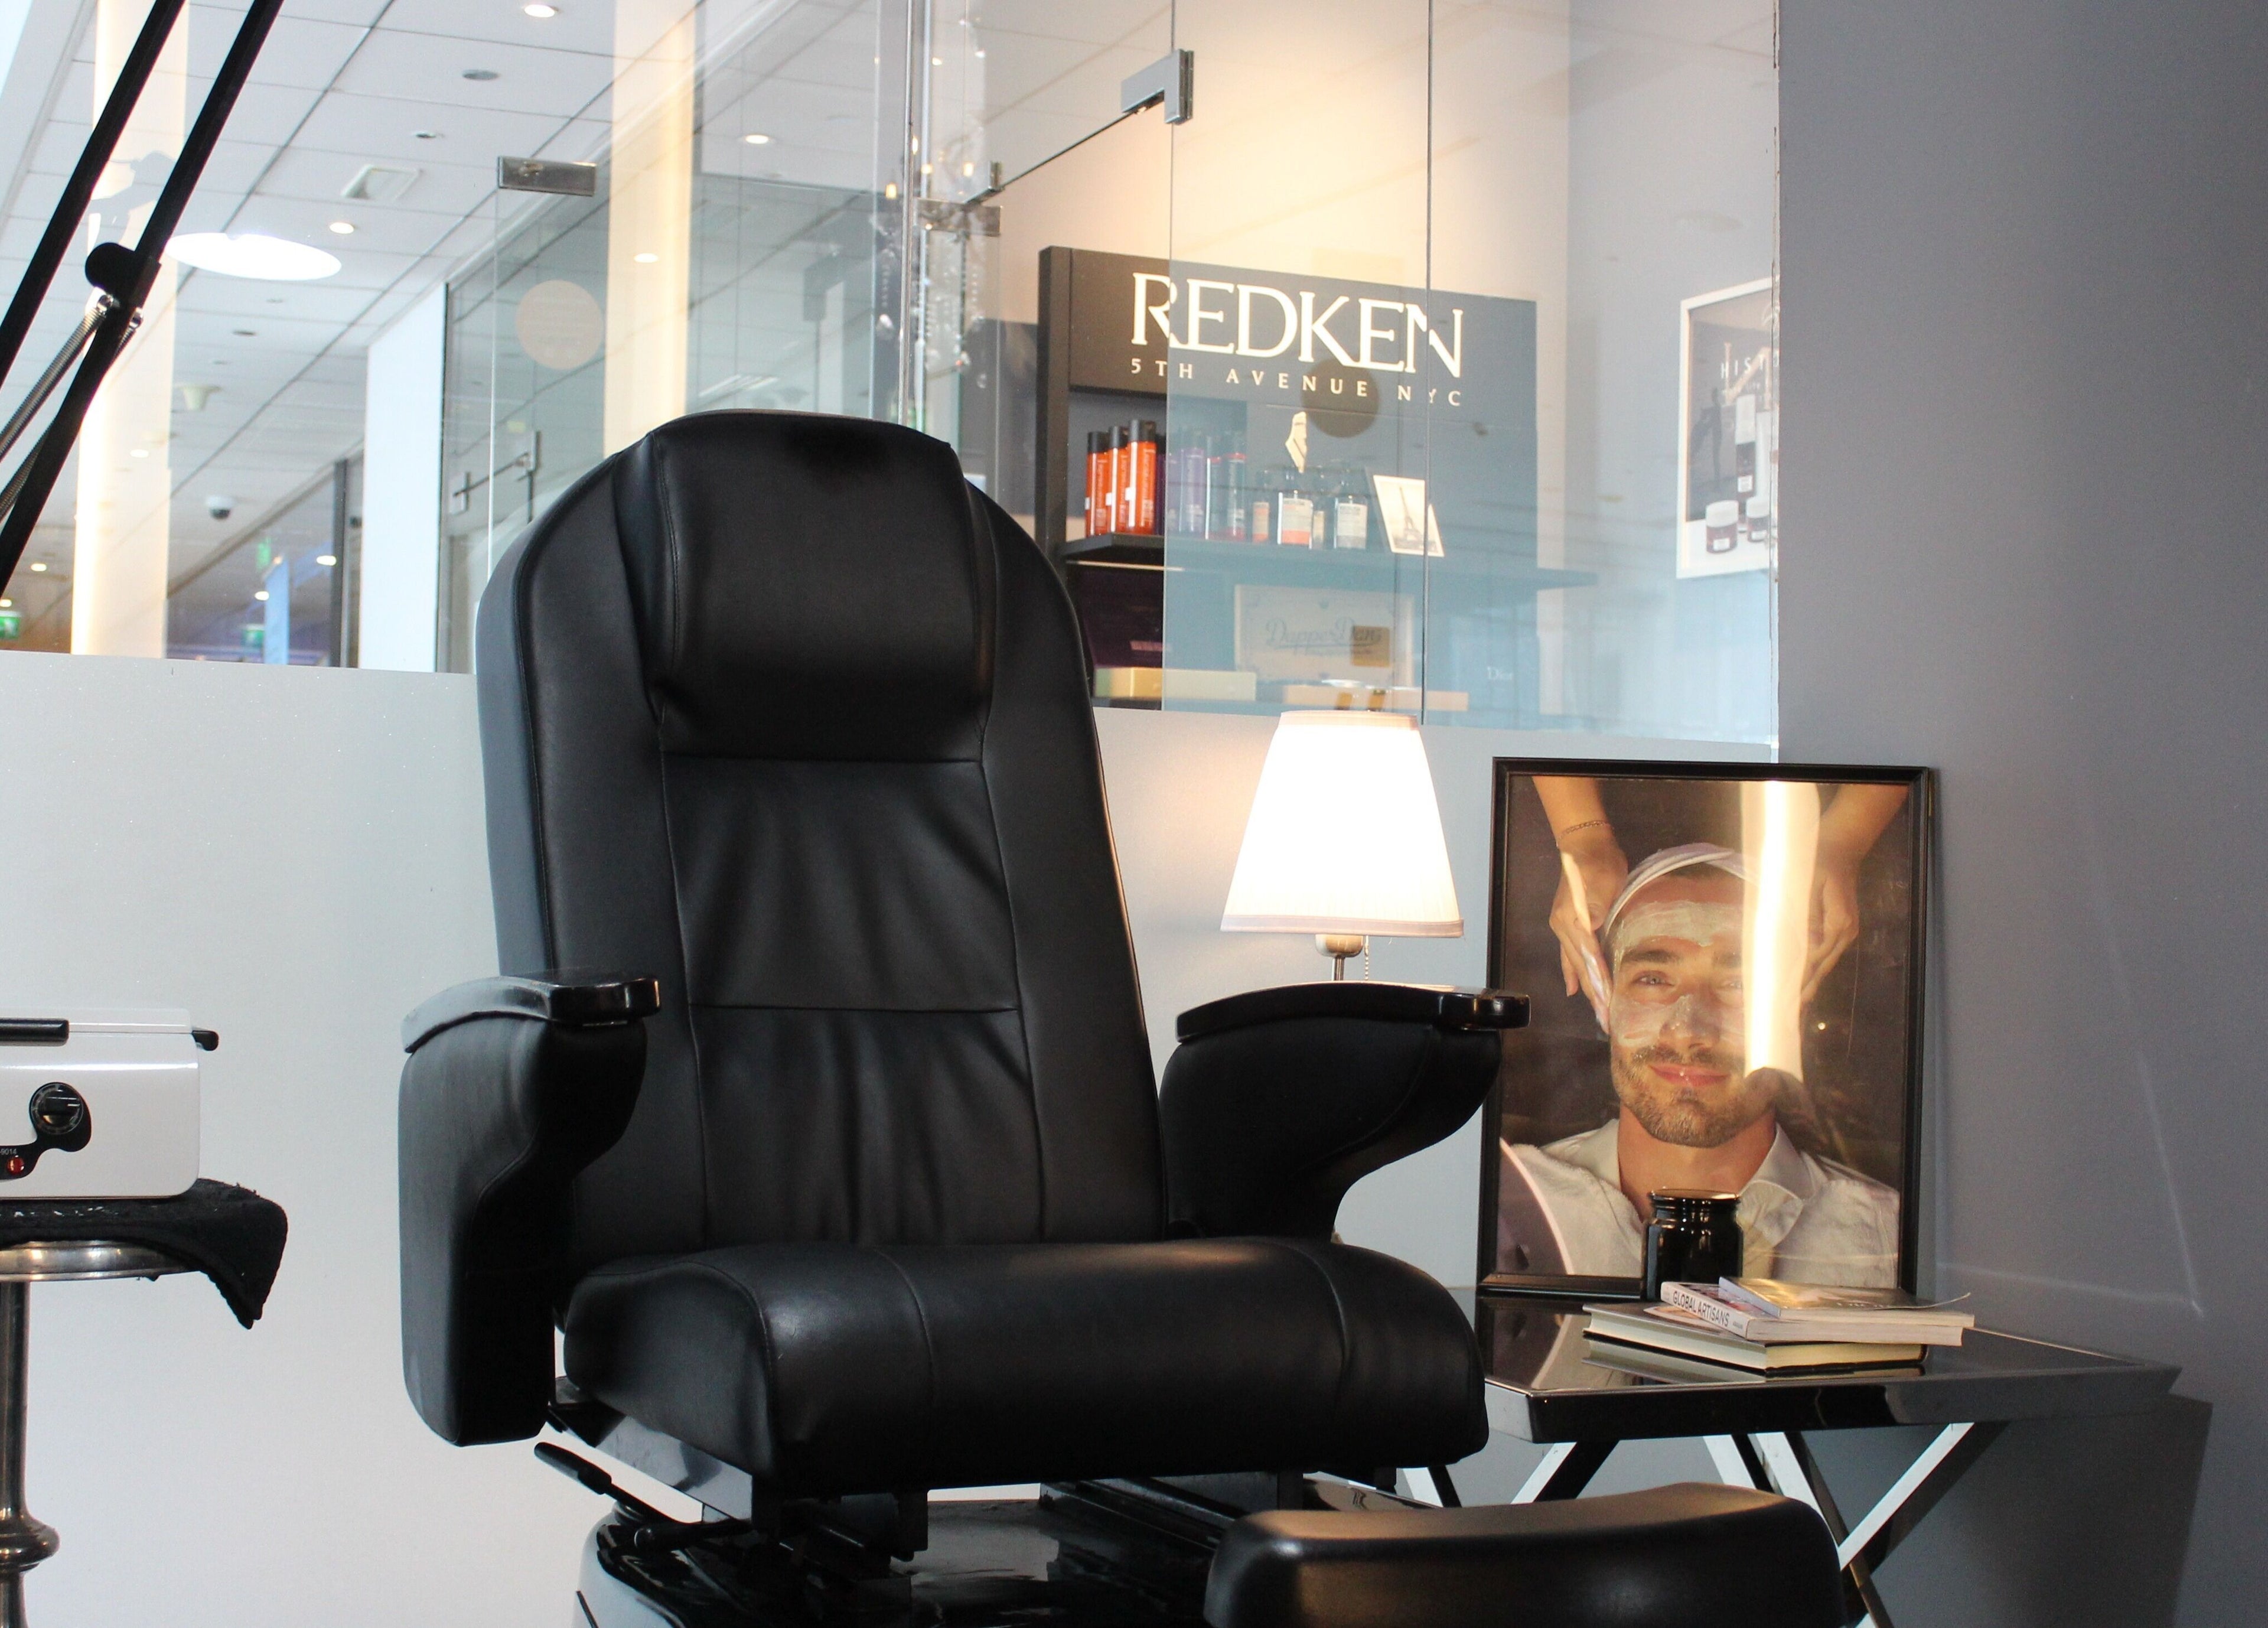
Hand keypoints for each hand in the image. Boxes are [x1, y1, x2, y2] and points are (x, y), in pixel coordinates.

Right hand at [1549, 833, 1625, 1030]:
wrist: (1585, 844)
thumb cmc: (1599, 861)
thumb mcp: (1603, 879)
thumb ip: (1597, 902)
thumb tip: (1594, 925)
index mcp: (1573, 920)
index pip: (1589, 959)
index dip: (1600, 983)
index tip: (1609, 1006)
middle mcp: (1564, 929)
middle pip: (1581, 968)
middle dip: (1595, 996)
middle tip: (1607, 1023)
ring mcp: (1564, 929)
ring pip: (1576, 965)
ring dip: (1588, 990)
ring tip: (1598, 1013)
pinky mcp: (1570, 925)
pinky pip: (1570, 956)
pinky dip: (1572, 974)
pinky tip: (1573, 990)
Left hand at [1804, 846, 1861, 1002]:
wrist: (1842, 848)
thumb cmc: (1819, 862)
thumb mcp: (1808, 885)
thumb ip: (1806, 915)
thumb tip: (1801, 944)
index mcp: (1839, 922)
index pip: (1816, 956)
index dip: (1801, 975)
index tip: (1788, 993)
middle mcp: (1846, 931)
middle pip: (1823, 965)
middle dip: (1808, 987)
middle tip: (1793, 1011)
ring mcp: (1847, 931)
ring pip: (1827, 962)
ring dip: (1813, 981)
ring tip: (1799, 1004)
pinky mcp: (1843, 928)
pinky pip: (1828, 952)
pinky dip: (1817, 967)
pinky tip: (1808, 980)